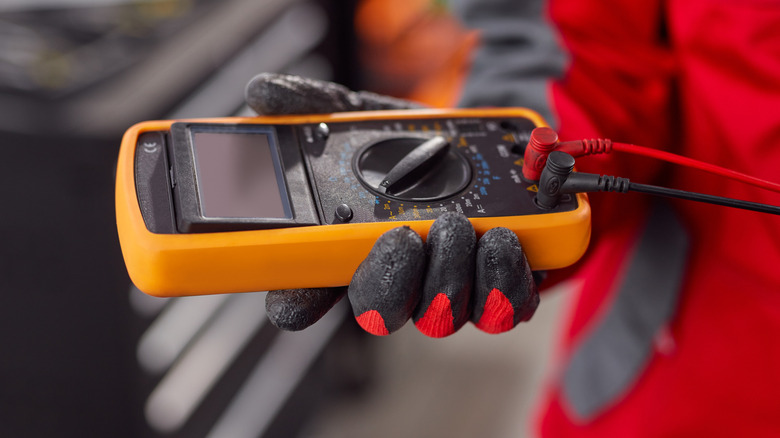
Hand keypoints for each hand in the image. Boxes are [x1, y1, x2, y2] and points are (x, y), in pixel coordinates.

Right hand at [247, 73, 539, 336]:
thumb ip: (314, 106)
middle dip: (391, 282)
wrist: (480, 145)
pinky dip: (506, 275)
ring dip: (451, 274)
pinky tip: (503, 238)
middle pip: (378, 312)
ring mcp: (444, 289)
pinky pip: (503, 306)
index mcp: (343, 251)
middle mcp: (391, 279)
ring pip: (441, 314)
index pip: (301, 295)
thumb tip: (264, 93)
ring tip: (464, 227)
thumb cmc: (408, 142)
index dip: (294, 304)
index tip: (294, 299)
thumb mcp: (361, 116)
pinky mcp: (497, 287)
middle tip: (403, 236)